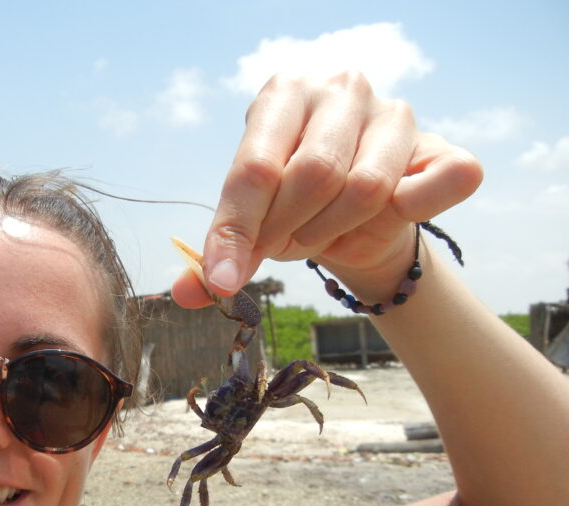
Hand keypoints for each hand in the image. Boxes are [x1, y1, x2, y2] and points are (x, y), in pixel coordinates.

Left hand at [172, 71, 482, 307]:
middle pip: (312, 175)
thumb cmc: (292, 205)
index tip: (225, 279)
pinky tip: (387, 218)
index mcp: (281, 95)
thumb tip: (185, 295)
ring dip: (332, 231)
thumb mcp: (249, 221)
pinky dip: (410, 212)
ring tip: (316, 234)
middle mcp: (340, 90)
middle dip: (286, 231)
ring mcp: (396, 113)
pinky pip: (441, 184)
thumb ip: (217, 256)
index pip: (256, 167)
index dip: (237, 230)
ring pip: (366, 188)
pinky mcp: (440, 147)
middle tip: (279, 247)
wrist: (356, 210)